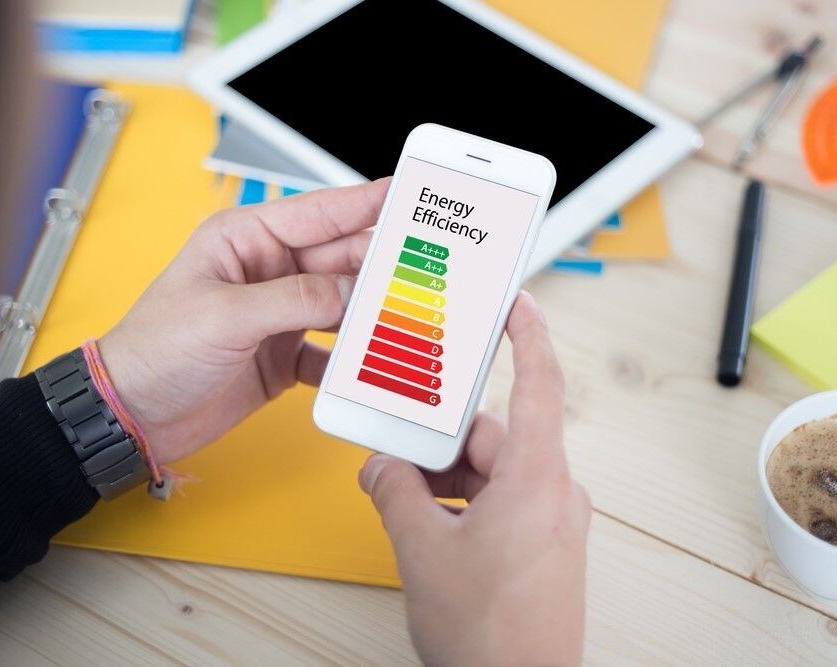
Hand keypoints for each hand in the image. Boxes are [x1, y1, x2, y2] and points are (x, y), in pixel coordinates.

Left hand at [99, 179, 388, 464]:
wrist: (133, 415)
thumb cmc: (154, 350)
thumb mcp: (224, 316)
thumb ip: (294, 300)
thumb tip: (350, 292)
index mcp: (246, 240)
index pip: (319, 213)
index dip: (365, 203)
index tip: (407, 195)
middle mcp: (267, 272)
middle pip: (339, 260)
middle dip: (378, 265)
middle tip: (420, 269)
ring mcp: (278, 315)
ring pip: (340, 305)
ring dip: (369, 312)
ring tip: (404, 314)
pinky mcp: (283, 355)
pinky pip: (330, 353)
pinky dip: (349, 362)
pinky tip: (366, 366)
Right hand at [359, 293, 590, 666]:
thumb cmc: (491, 634)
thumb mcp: (422, 550)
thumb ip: (396, 494)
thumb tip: (382, 469)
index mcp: (536, 479)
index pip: (539, 384)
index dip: (529, 335)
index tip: (517, 303)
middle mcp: (553, 493)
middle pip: (492, 436)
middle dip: (440, 443)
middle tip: (398, 448)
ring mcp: (552, 521)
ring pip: (492, 472)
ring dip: (447, 478)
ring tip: (403, 496)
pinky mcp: (543, 545)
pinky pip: (501, 500)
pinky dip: (463, 502)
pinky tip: (428, 522)